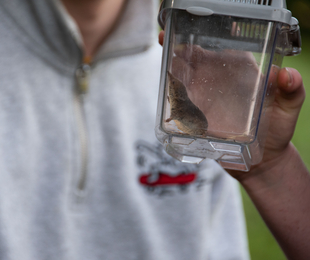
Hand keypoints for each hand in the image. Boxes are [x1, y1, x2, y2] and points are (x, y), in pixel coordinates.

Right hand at [159, 31, 305, 177]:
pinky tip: (164, 91)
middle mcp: (219, 80)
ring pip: (183, 78)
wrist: (260, 162)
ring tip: (163, 65)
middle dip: (178, 48)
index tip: (190, 28)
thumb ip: (292, 92)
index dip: (204, 37)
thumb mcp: (288, 110)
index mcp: (239, 70)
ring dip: (170, 70)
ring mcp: (205, 98)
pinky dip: (169, 96)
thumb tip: (286, 75)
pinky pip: (179, 103)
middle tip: (164, 40)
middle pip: (194, 60)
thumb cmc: (277, 132)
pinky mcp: (196, 115)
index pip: (219, 48)